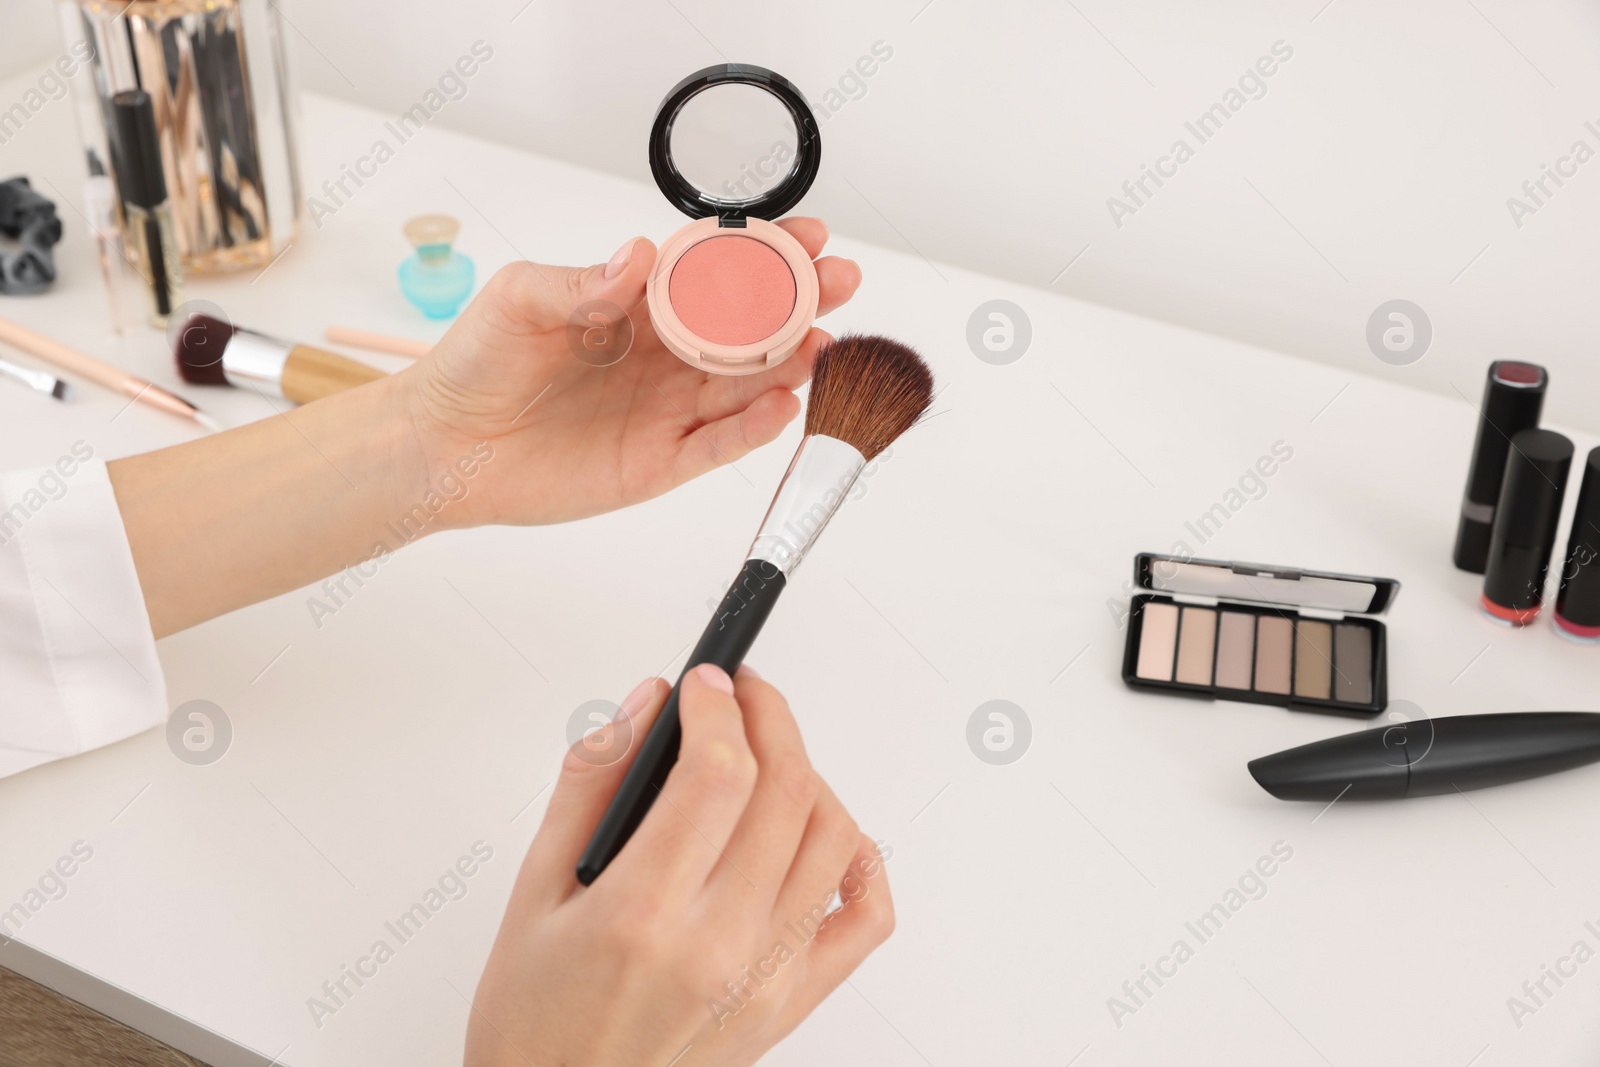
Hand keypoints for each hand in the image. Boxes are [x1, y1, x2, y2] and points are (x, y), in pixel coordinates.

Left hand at [399, 221, 860, 528]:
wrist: (444, 445)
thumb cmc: (476, 363)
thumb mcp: (521, 299)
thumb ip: (584, 282)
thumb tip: (638, 255)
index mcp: (639, 305)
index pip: (716, 273)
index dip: (763, 252)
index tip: (805, 232)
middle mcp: (666, 356)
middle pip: (750, 327)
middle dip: (799, 301)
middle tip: (838, 280)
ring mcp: (669, 410)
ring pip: (747, 384)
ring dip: (789, 363)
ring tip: (822, 342)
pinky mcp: (661, 463)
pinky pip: (720, 445)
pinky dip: (754, 428)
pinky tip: (783, 405)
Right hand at [466, 665, 893, 1065]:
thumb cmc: (535, 1020)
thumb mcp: (531, 892)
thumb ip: (590, 785)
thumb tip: (648, 707)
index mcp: (642, 913)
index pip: (718, 773)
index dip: (718, 706)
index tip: (704, 683)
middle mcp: (718, 946)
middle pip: (786, 790)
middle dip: (768, 717)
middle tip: (740, 695)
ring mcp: (766, 976)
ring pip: (833, 837)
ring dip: (808, 774)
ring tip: (767, 759)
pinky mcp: (792, 1002)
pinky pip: (865, 918)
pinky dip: (860, 861)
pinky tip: (822, 835)